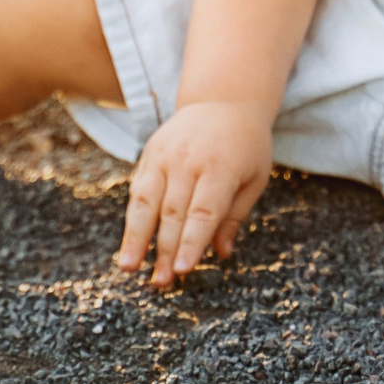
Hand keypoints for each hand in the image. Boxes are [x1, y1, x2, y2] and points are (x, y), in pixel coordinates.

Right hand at [116, 100, 276, 288]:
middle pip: (173, 212)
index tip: (182, 270)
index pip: (203, 212)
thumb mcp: (254, 178)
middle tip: (160, 282)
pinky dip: (134, 218)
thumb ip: (235, 216)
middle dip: (164, 250)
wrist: (223, 100)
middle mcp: (189, 160)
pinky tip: (130, 243)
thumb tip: (222, 254)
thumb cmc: (246, 147)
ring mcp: (165, 155)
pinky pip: (139, 190)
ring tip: (129, 267)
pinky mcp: (149, 154)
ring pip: (146, 202)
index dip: (191, 243)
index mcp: (221, 167)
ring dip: (137, 238)